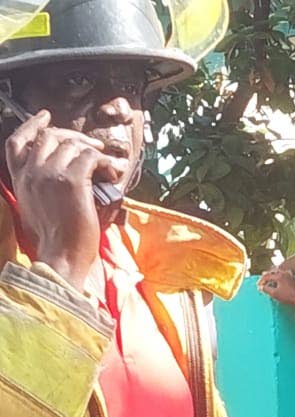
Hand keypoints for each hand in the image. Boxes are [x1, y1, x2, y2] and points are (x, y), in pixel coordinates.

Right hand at [6, 110, 120, 290]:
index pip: (17, 141)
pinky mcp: (72, 180)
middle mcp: (32, 173)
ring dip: (93, 149)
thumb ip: (39, 187)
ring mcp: (50, 174)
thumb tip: (57, 174)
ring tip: (106, 162)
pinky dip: (105, 162)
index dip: (32, 125)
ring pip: (72, 144)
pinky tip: (113, 173)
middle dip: (72, 135)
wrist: (61, 257)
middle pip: (48, 136)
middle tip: (91, 145)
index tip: (46, 117)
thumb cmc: (56, 242)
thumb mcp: (36, 209)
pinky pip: (91, 157)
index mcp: (21, 180)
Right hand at [258, 268, 294, 308]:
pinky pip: (284, 273)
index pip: (267, 276)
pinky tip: (279, 278)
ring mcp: (289, 275)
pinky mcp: (292, 278)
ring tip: (269, 278)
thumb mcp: (274, 294)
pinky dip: (279, 275)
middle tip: (262, 280)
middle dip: (266, 276)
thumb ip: (266, 289)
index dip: (261, 281)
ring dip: (272, 275)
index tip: (258, 286)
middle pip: (272, 272)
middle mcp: (284, 273)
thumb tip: (261, 287)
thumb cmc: (286, 297)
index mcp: (279, 276)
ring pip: (278, 271)